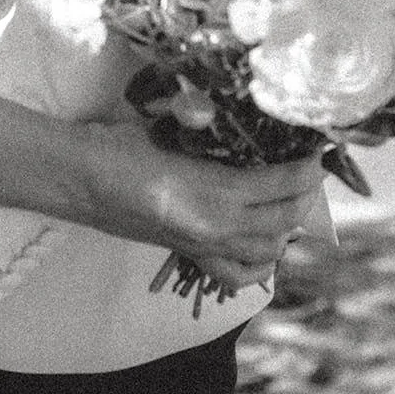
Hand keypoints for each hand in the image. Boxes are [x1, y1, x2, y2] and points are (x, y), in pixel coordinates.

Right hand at [75, 121, 324, 291]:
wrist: (77, 179)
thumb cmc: (116, 144)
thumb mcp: (169, 127)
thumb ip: (208, 132)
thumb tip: (240, 123)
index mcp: (209, 191)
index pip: (278, 185)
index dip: (305, 170)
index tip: (317, 150)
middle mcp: (213, 227)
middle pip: (282, 220)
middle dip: (304, 196)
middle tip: (310, 169)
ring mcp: (202, 246)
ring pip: (267, 249)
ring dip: (286, 225)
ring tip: (290, 197)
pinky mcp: (188, 255)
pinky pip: (237, 272)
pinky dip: (259, 262)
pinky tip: (263, 243)